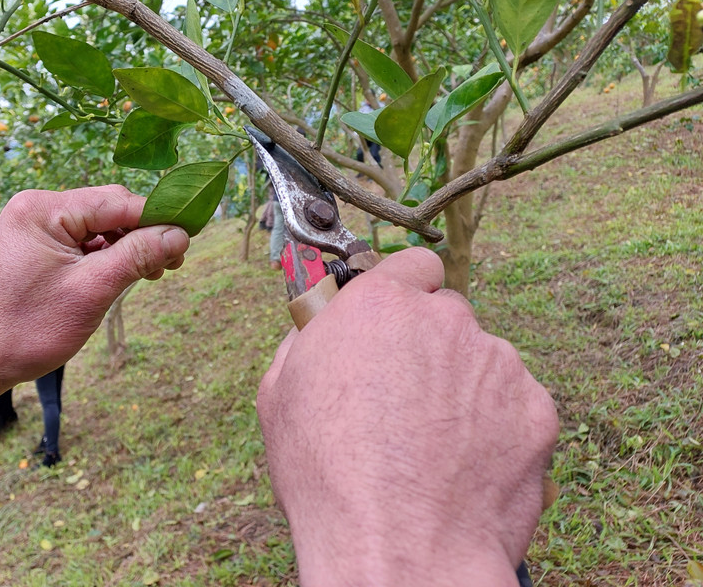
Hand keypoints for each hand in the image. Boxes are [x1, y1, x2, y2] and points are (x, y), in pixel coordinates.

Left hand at [0, 186, 189, 457]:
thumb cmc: (23, 330)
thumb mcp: (90, 292)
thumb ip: (137, 256)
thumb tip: (180, 233)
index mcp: (46, 209)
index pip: (119, 202)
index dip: (159, 219)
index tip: (190, 240)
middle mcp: (36, 208)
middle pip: (108, 210)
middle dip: (143, 234)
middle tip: (170, 266)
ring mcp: (30, 228)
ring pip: (96, 228)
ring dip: (124, 248)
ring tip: (147, 275)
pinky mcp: (29, 248)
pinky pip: (77, 242)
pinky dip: (102, 257)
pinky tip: (116, 278)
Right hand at [256, 248, 558, 586]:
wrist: (401, 551)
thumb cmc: (329, 476)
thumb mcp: (279, 394)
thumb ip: (306, 340)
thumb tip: (319, 327)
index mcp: (381, 305)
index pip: (413, 265)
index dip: (404, 292)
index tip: (396, 319)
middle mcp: (447, 320)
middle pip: (447, 317)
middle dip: (430, 346)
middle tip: (404, 399)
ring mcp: (499, 363)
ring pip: (482, 363)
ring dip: (463, 389)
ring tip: (432, 447)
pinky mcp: (537, 410)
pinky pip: (514, 405)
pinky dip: (495, 427)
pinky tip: (464, 465)